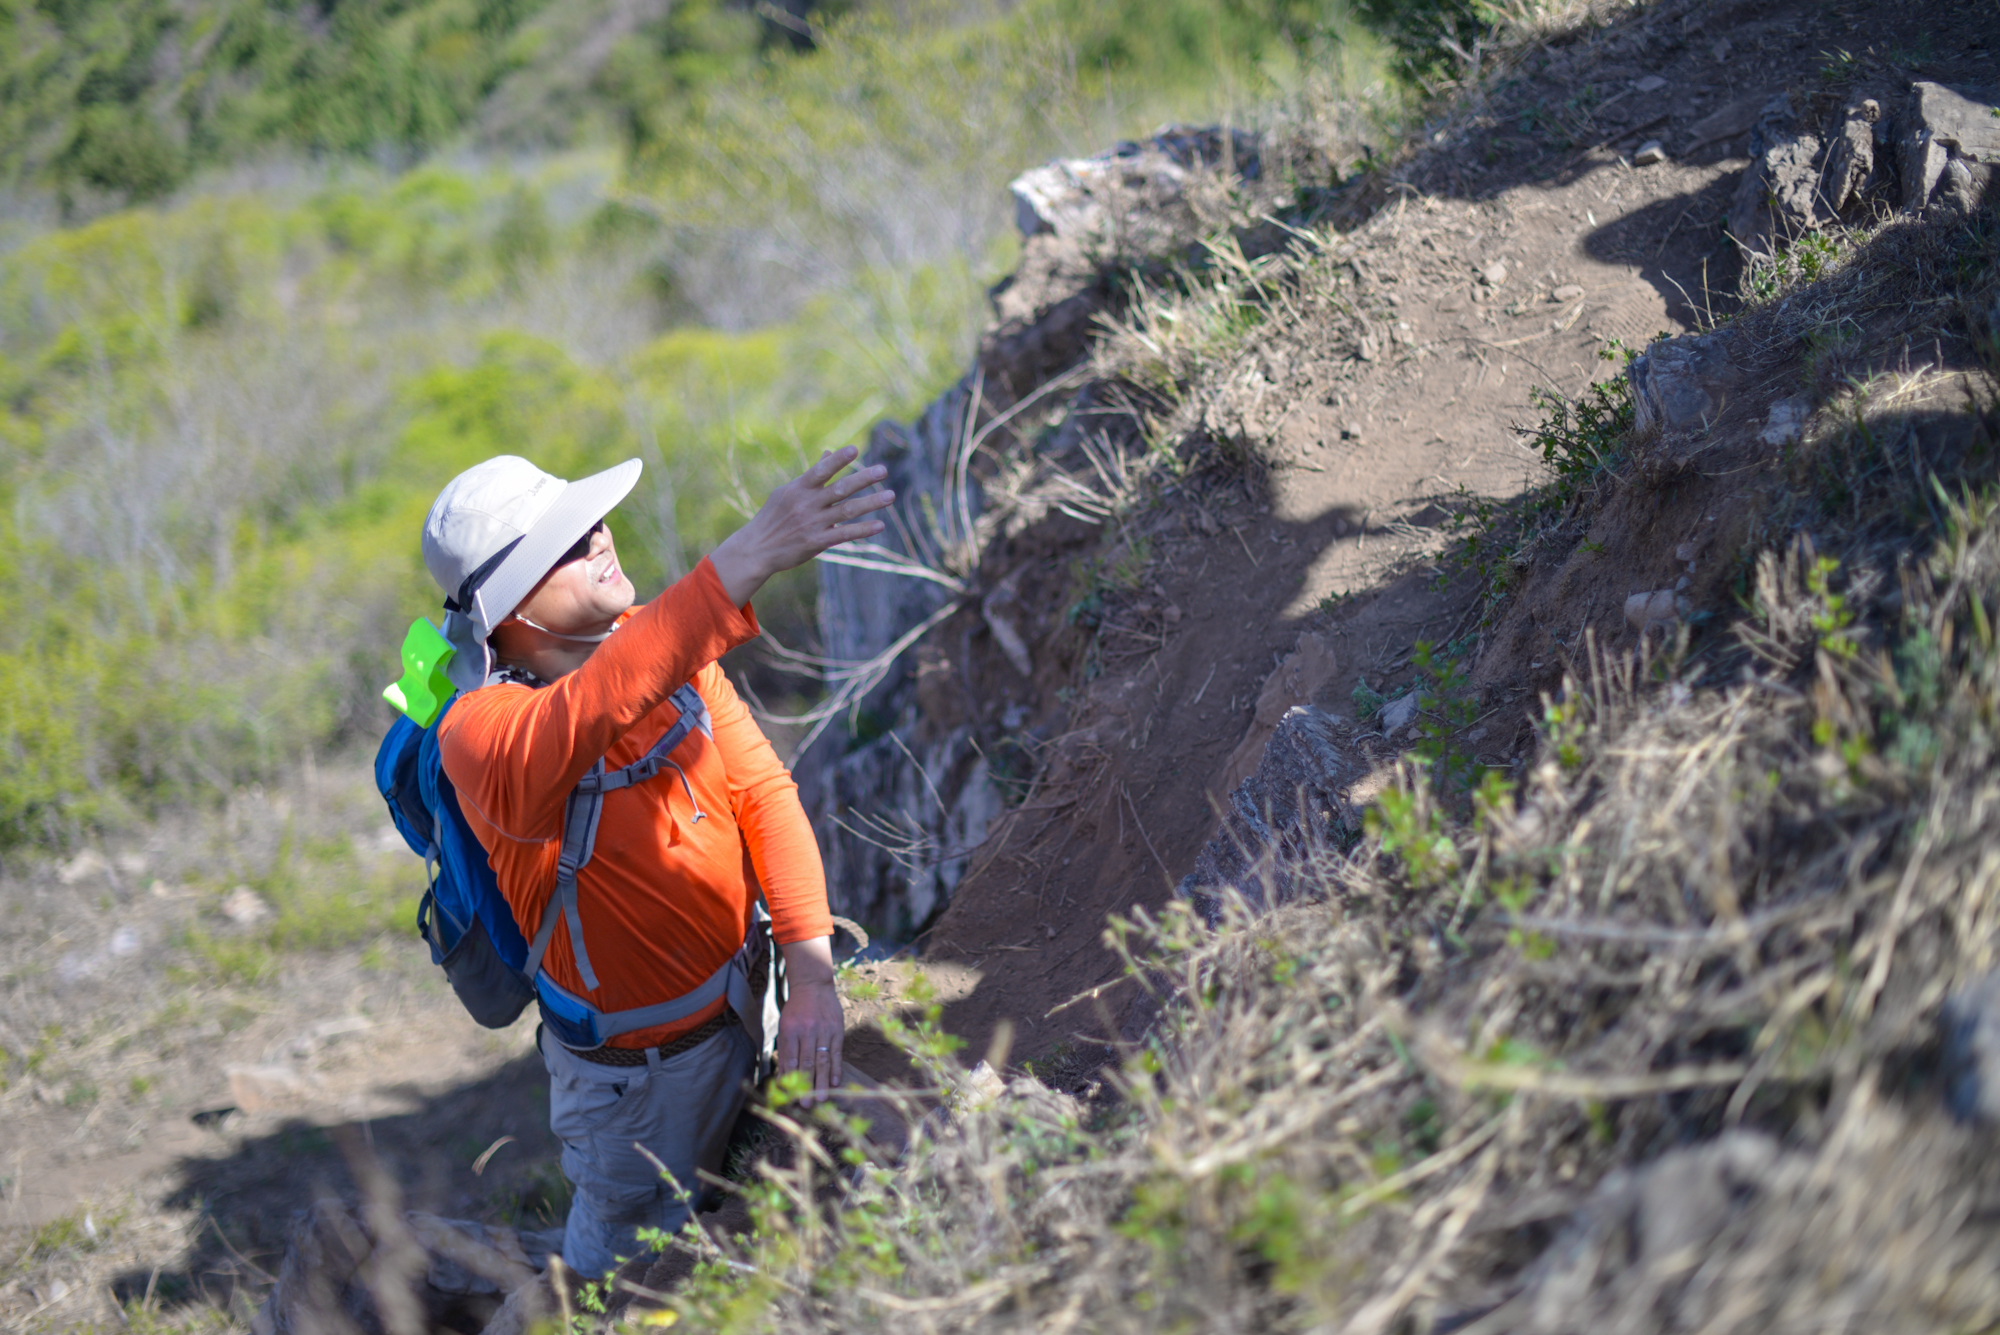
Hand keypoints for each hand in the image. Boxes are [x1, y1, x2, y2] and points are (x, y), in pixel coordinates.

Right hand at [711, 447, 893, 606]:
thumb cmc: (773, 517)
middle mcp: (807, 504)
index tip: (855, 449)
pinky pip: (844, 534)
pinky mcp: (816, 542)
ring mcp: (812, 523)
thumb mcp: (787, 492)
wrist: (756, 549)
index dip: (838, 460)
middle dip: (863, 478)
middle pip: (840, 489)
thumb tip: (828, 452)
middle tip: (883, 470)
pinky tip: (880, 525)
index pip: (821, 470)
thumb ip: (811, 475)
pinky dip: (863, 530)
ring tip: (890, 496)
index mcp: (798, 488)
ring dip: (871, 503)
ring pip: (847, 511)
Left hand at [777, 935, 843, 1101]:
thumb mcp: (785, 1027)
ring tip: (823, 1098)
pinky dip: (836, 1068)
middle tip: (806, 1104)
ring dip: (822, 1081)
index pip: (790, 1059)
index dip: (791, 1079)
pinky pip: (837, 1052)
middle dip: (807, 1085)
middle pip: (807, 1062)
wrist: (813, 985)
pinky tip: (835, 1082)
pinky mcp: (837, 1029)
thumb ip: (785, 1051)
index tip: (790, 1096)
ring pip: (823, 1060)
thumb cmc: (795, 1010)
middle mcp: (807, 1031)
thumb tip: (782, 1078)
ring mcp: (824, 1030)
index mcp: (791, 1031)